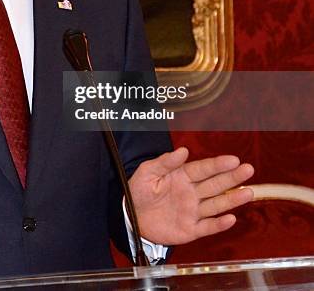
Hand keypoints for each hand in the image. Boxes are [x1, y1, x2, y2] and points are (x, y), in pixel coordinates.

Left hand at [129, 147, 253, 244]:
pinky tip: (231, 219)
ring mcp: (193, 211)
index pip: (203, 169)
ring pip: (216, 204)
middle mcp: (191, 193)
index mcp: (181, 177)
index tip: (233, 159)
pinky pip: (208, 227)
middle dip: (232, 177)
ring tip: (248, 192)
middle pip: (215, 184)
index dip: (217, 164)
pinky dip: (219, 224)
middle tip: (248, 169)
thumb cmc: (139, 191)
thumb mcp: (147, 172)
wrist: (131, 217)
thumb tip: (183, 150)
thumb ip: (165, 162)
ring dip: (232, 199)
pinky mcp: (191, 230)